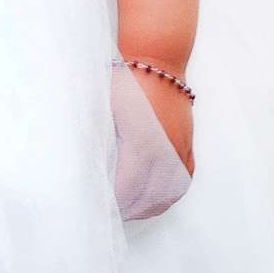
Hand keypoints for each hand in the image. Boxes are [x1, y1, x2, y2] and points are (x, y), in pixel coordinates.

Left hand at [110, 61, 193, 222]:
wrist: (157, 57)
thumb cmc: (125, 80)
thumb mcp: (102, 109)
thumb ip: (97, 141)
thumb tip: (86, 168)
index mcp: (142, 144)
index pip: (127, 189)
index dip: (113, 203)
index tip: (97, 207)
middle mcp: (166, 150)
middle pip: (150, 197)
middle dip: (129, 210)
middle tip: (110, 214)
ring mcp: (180, 147)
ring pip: (170, 192)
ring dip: (151, 206)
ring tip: (131, 211)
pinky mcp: (187, 142)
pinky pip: (184, 178)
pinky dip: (170, 193)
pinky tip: (156, 198)